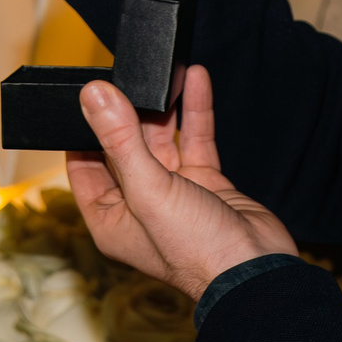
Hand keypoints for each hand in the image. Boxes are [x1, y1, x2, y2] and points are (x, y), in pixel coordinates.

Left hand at [67, 65, 295, 300]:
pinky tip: (195, 79)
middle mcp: (138, 204)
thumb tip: (93, 95)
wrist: (256, 272)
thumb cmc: (195, 249)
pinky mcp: (206, 183)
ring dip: (164, 106)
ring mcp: (173, 193)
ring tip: (163, 69)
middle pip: (124, 146)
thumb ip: (120, 140)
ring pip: (162, 139)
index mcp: (110, 217)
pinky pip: (195, 140)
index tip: (87, 92)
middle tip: (129, 72)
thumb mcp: (148, 189)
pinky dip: (195, 111)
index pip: (84, 164)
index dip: (84, 129)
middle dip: (128, 110)